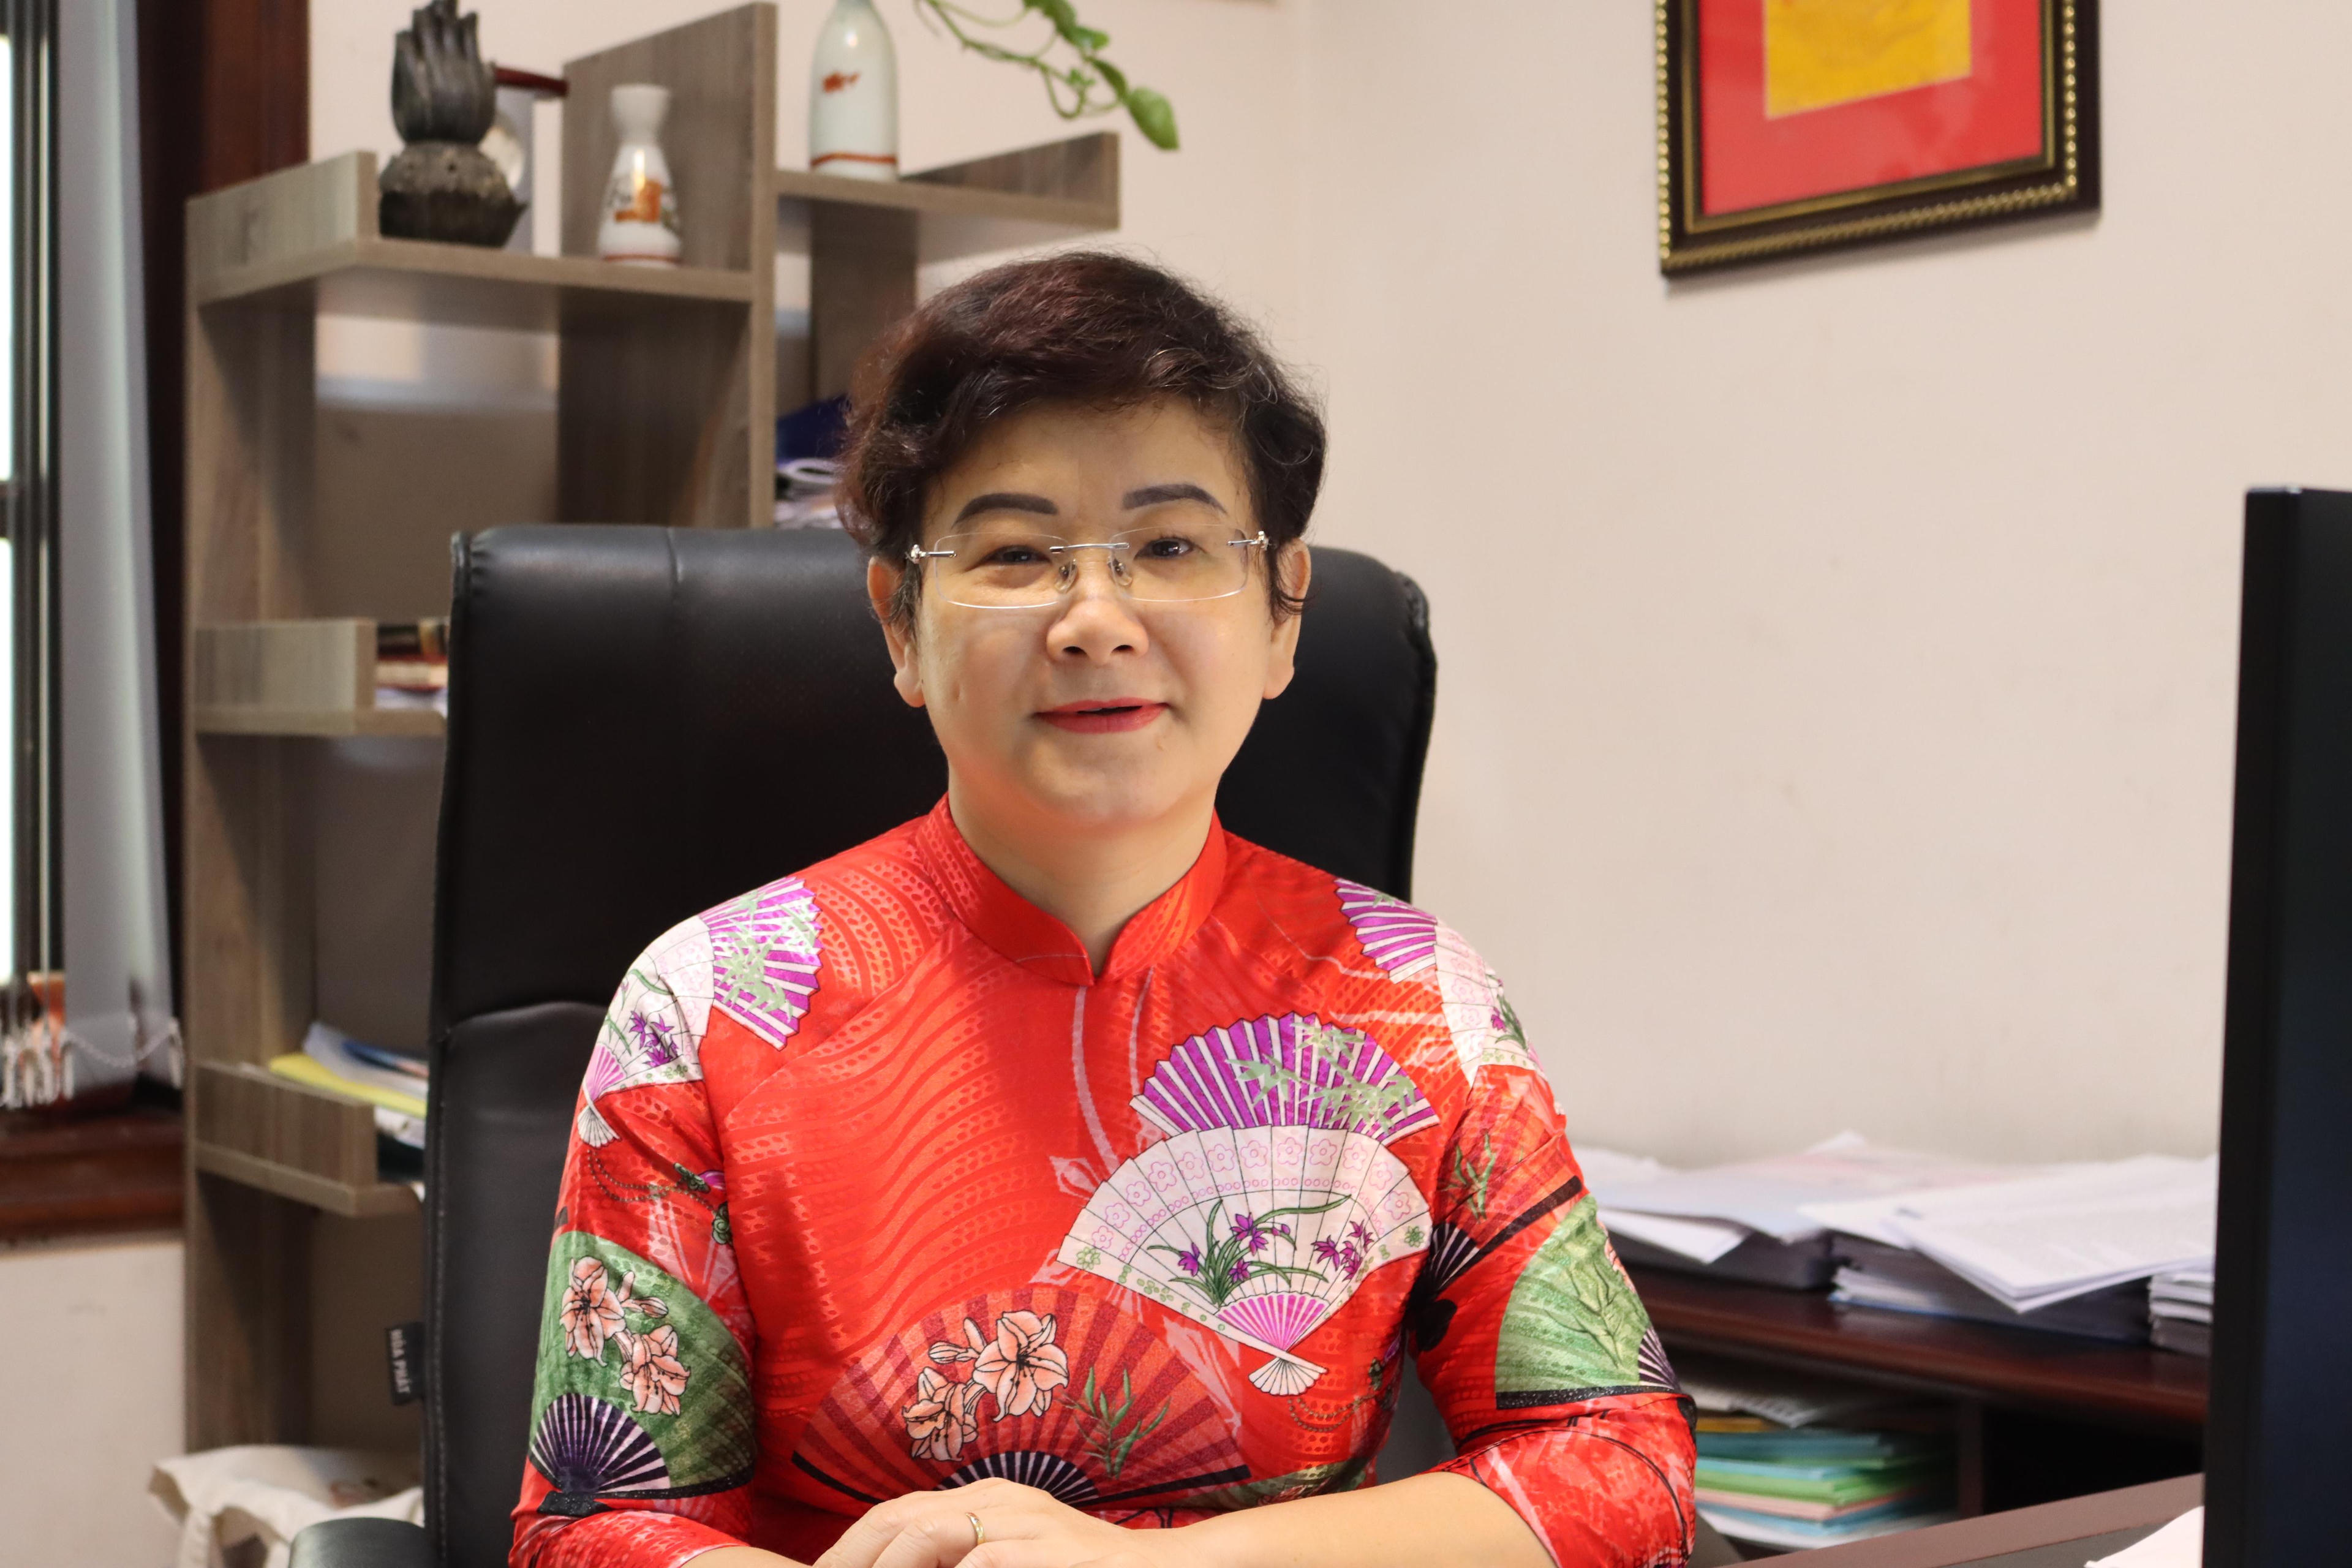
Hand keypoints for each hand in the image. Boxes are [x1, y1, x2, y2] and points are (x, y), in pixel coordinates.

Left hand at [813, 1479, 1202, 1567]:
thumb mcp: (1016, 1554)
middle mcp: (1000, 1499)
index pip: (900, 1511)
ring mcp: (1025, 1521)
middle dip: (857, 1556)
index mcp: (987, 1497)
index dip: (855, 1545)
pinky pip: (981, 1560)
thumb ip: (966, 1556)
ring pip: (929, 1533)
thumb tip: (902, 1565)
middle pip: (902, 1517)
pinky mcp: (1047, 1549)